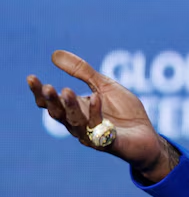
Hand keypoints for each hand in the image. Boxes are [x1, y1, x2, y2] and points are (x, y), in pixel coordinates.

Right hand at [27, 50, 176, 181]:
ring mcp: (92, 135)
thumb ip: (82, 72)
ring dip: (69, 107)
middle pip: (58, 114)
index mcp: (75, 110)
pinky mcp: (108, 142)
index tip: (31, 77)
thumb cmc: (125, 112)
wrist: (148, 135)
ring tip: (65, 90)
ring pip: (75, 122)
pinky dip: (95, 112)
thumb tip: (54, 54)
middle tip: (46, 87)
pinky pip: (98, 128)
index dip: (39, 92)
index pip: (50, 103)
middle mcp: (79, 124)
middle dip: (51, 101)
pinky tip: (96, 97)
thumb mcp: (104, 86)